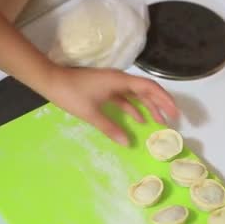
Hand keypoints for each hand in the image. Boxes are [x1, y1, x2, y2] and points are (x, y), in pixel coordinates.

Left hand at [43, 66, 178, 145]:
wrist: (51, 81)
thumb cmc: (71, 94)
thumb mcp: (91, 113)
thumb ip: (110, 128)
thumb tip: (127, 143)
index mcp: (119, 81)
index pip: (149, 88)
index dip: (164, 100)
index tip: (174, 112)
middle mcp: (119, 80)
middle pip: (146, 91)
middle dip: (160, 104)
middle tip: (172, 119)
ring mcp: (112, 84)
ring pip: (136, 95)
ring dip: (148, 107)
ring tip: (159, 122)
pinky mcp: (105, 89)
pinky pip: (125, 99)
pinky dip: (133, 109)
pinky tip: (138, 120)